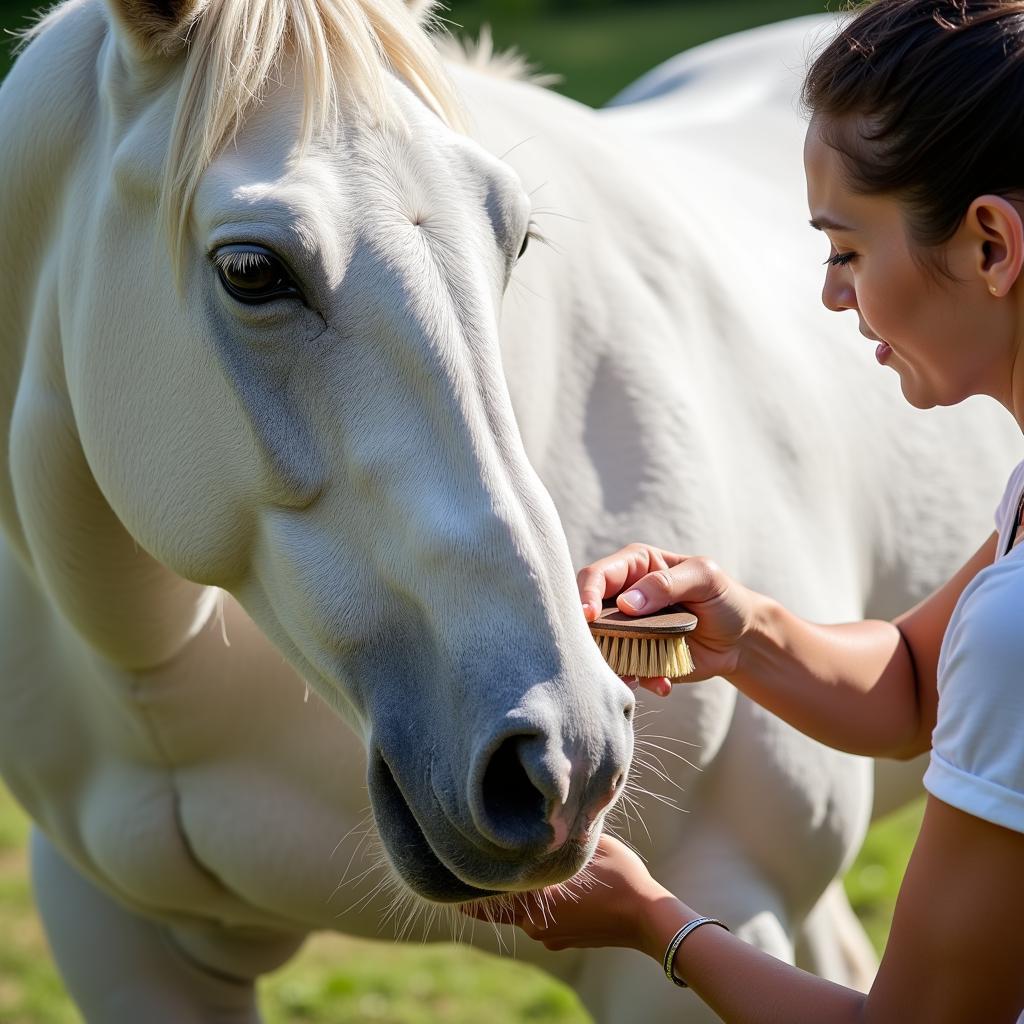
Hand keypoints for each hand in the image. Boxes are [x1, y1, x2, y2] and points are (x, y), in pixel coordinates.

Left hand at [462, 835, 684, 958]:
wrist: (648, 918)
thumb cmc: (620, 877)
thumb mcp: (589, 847)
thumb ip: (561, 837)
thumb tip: (545, 816)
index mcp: (537, 903)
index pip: (492, 896)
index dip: (474, 884)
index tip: (455, 874)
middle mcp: (537, 926)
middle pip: (505, 905)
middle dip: (495, 889)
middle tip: (475, 871)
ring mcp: (551, 937)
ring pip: (525, 913)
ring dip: (523, 896)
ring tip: (520, 872)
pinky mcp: (565, 941)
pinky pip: (544, 921)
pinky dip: (542, 906)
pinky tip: (553, 889)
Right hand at [577, 542, 759, 693]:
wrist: (741, 639)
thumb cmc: (723, 597)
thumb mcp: (704, 578)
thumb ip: (667, 583)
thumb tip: (626, 604)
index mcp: (634, 567)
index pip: (596, 576)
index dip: (586, 594)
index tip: (589, 616)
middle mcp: (622, 597)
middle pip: (587, 614)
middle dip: (592, 635)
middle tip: (605, 652)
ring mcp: (627, 630)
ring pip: (600, 646)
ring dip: (613, 664)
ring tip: (636, 676)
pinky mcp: (636, 657)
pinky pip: (623, 671)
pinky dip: (637, 681)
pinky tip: (663, 683)